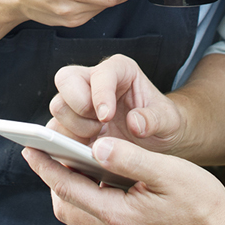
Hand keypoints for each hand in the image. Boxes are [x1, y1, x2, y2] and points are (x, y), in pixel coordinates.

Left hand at [23, 137, 224, 224]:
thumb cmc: (204, 206)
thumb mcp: (169, 173)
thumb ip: (129, 158)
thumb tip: (94, 146)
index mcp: (118, 215)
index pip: (68, 188)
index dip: (45, 167)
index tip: (29, 148)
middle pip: (67, 207)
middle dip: (54, 180)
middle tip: (49, 153)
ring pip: (82, 217)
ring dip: (73, 192)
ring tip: (76, 164)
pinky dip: (91, 202)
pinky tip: (105, 184)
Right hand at [49, 54, 184, 151]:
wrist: (157, 141)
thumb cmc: (163, 124)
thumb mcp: (169, 121)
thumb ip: (156, 119)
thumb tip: (135, 123)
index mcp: (120, 70)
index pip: (100, 73)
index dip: (100, 94)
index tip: (106, 117)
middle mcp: (94, 81)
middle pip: (66, 80)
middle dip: (79, 107)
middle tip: (100, 128)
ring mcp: (79, 103)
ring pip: (58, 107)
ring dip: (73, 129)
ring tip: (98, 142)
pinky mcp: (71, 125)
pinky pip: (55, 131)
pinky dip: (66, 145)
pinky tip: (86, 154)